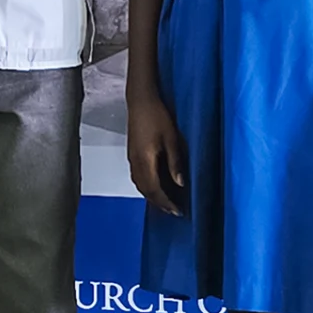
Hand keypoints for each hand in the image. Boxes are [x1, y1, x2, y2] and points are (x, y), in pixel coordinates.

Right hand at [127, 95, 188, 215]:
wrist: (140, 101)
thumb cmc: (156, 116)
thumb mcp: (172, 139)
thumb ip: (175, 163)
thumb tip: (180, 183)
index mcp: (145, 161)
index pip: (154, 189)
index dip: (166, 202)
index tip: (177, 211)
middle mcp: (135, 162)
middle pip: (145, 190)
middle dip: (159, 203)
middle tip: (173, 210)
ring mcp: (132, 158)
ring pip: (139, 185)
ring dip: (152, 196)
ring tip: (165, 201)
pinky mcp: (132, 153)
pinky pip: (138, 177)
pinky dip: (147, 186)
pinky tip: (155, 184)